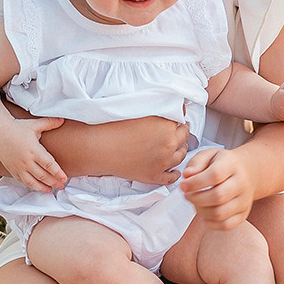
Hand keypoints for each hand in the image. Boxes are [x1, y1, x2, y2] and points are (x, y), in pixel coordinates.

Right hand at [0, 114, 66, 191]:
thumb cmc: (18, 128)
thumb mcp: (34, 125)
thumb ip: (49, 123)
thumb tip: (63, 119)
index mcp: (33, 150)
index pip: (49, 164)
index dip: (57, 173)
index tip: (64, 178)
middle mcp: (26, 161)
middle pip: (43, 176)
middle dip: (54, 182)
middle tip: (62, 186)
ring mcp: (18, 167)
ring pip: (33, 182)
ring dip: (43, 187)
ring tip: (51, 190)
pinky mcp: (12, 170)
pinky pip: (23, 181)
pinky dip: (31, 186)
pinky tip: (38, 188)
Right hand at [42, 114, 188, 185]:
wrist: (98, 147)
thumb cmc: (114, 126)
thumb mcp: (140, 111)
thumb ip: (159, 110)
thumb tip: (173, 106)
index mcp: (167, 127)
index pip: (182, 119)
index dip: (178, 117)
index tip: (175, 116)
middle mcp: (169, 145)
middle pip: (184, 137)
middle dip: (180, 131)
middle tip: (176, 128)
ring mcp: (163, 163)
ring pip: (181, 155)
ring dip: (179, 149)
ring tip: (174, 145)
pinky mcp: (154, 176)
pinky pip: (171, 177)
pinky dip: (174, 172)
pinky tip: (172, 167)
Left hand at [181, 147, 254, 230]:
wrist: (246, 172)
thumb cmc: (222, 164)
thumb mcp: (208, 155)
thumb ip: (196, 163)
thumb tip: (187, 175)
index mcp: (232, 165)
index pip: (215, 175)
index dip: (195, 183)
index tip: (183, 186)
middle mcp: (242, 183)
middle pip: (218, 196)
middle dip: (196, 198)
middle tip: (187, 195)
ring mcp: (244, 201)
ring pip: (220, 213)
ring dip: (201, 211)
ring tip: (196, 202)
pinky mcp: (243, 214)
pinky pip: (225, 225)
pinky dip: (210, 222)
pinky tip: (205, 211)